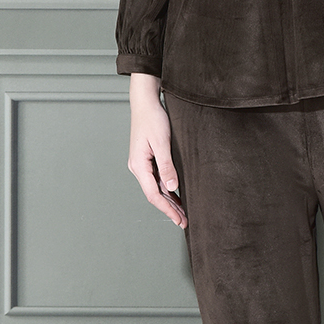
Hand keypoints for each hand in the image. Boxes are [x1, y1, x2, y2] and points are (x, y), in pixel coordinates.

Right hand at [127, 73, 186, 228]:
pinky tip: (177, 195)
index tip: (179, 220)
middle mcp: (138, 167)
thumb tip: (172, 187)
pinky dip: (167, 189)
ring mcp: (142, 163)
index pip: (153, 194)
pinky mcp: (148, 159)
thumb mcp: (162, 142)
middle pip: (154, 194)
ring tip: (183, 213)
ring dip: (169, 201)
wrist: (145, 102)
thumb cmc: (153, 119)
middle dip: (169, 209)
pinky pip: (157, 179)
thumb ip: (166, 166)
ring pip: (156, 188)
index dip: (167, 210)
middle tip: (184, 222)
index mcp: (139, 165)